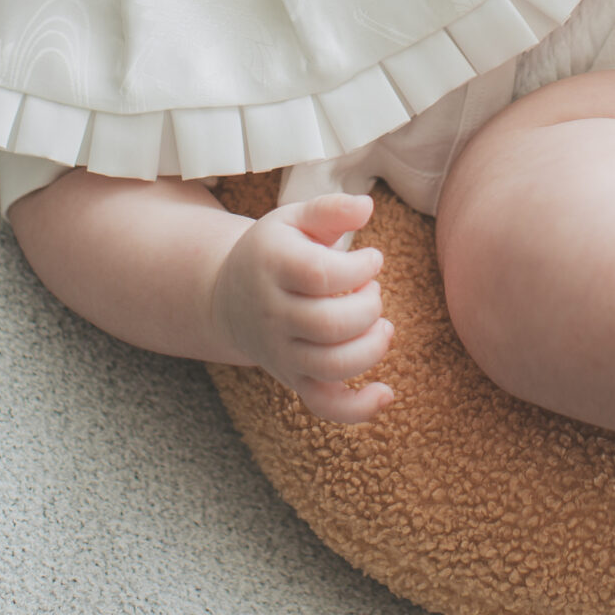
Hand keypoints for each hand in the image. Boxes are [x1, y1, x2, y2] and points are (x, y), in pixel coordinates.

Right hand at [208, 193, 394, 422]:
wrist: (228, 295)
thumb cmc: (276, 251)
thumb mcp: (295, 219)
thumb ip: (330, 209)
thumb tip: (367, 206)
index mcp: (272, 266)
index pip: (322, 275)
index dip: (360, 268)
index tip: (372, 259)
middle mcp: (272, 313)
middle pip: (330, 324)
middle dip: (368, 307)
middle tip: (371, 292)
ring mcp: (281, 351)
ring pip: (331, 366)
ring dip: (371, 347)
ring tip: (380, 326)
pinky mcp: (293, 378)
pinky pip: (324, 405)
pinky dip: (358, 408)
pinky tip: (385, 393)